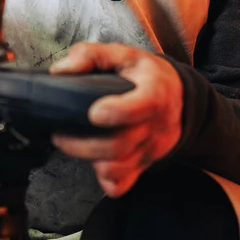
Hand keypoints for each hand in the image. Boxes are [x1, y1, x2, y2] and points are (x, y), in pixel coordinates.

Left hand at [50, 42, 183, 197]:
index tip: (93, 112)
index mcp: (154, 93)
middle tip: (61, 134)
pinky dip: (104, 179)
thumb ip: (90, 55)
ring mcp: (151, 150)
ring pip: (116, 169)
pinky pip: (121, 186)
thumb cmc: (146, 75)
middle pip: (118, 146)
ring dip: (89, 160)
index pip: (141, 107)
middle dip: (82, 144)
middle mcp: (155, 126)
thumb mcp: (124, 54)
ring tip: (75, 144)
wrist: (178, 98)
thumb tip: (61, 70)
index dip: (117, 112)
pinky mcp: (144, 166)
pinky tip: (96, 161)